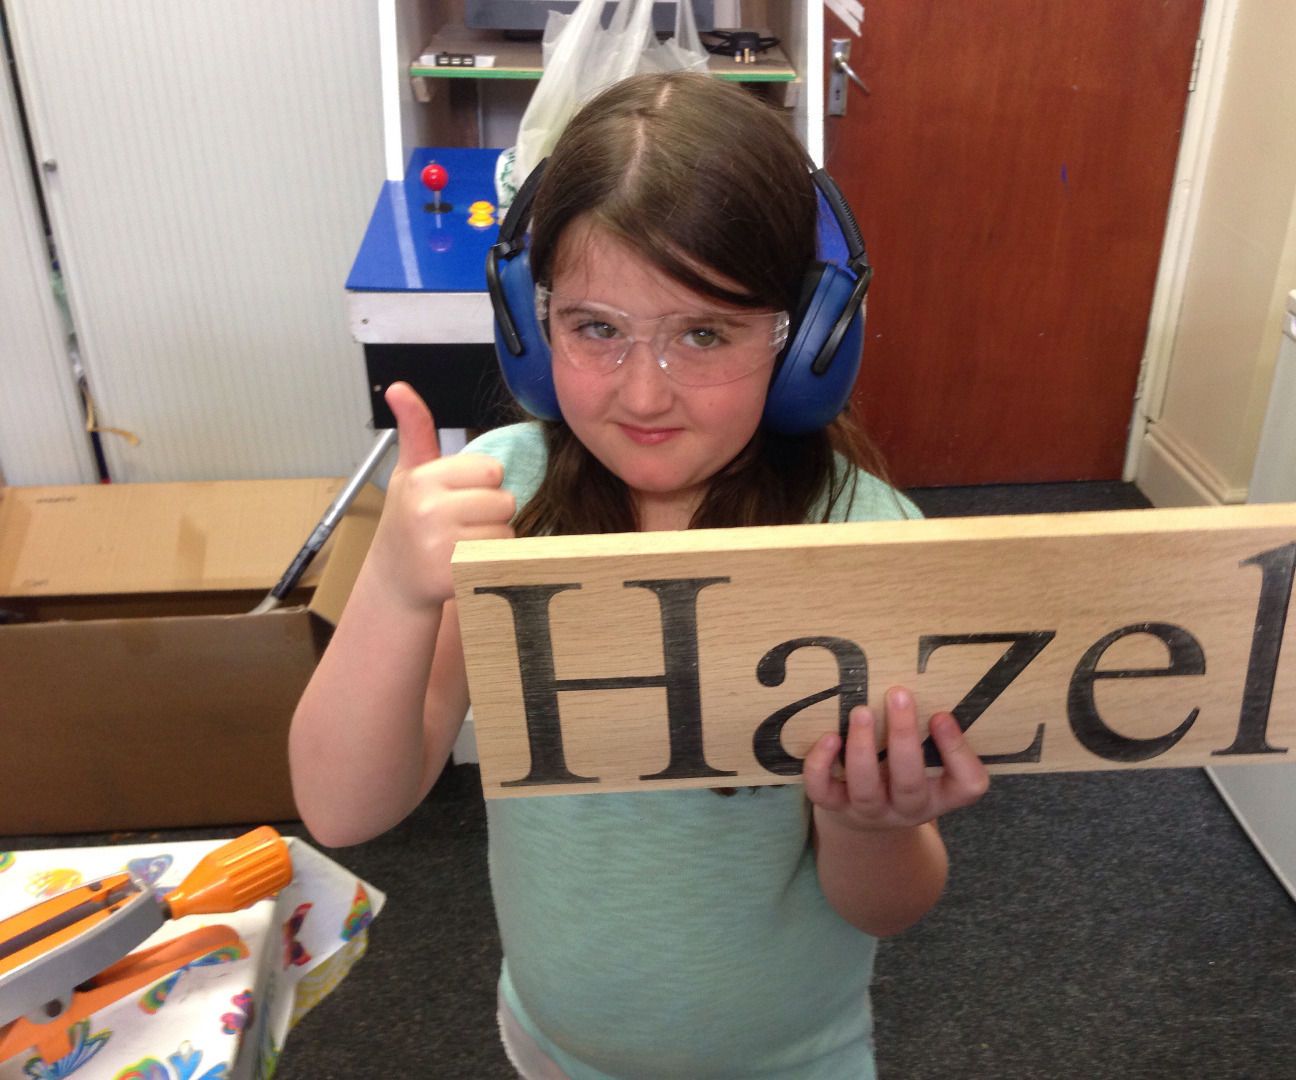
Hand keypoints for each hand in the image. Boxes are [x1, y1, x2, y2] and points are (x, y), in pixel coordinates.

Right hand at [369, 382, 515, 609]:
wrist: (395, 581)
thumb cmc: (407, 522)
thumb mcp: (409, 473)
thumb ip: (415, 430)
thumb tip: (398, 387)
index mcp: (423, 480)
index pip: (491, 470)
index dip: (482, 484)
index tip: (458, 497)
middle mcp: (430, 511)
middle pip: (504, 500)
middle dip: (490, 512)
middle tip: (460, 524)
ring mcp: (443, 545)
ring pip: (506, 530)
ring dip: (492, 538)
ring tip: (462, 543)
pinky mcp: (457, 574)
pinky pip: (501, 557)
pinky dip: (492, 561)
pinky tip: (466, 561)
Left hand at [803, 687, 989, 832]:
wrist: (868, 816)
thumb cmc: (905, 773)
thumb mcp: (931, 758)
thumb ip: (934, 731)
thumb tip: (925, 686)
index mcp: (942, 795)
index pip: (967, 784)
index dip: (958, 751)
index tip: (941, 714)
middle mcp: (908, 809)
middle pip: (909, 785)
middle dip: (904, 739)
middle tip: (899, 694)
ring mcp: (870, 811)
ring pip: (865, 790)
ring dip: (862, 749)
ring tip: (861, 712)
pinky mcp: (835, 807)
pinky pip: (823, 793)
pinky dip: (821, 765)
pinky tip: (829, 737)